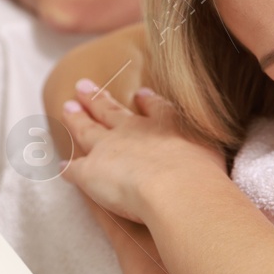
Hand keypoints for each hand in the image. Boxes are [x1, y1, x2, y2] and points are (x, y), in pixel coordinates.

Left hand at [58, 80, 226, 225]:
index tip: (140, 94)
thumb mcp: (211, 151)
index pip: (153, 108)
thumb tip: (204, 150)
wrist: (176, 188)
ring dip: (77, 119)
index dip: (146, 101)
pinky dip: (68, 168)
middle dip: (97, 98)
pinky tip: (62, 166)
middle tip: (83, 86)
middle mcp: (133, 131)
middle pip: (110, 111)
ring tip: (67, 107)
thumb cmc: (201, 172)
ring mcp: (108, 149)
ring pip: (87, 130)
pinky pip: (75, 169)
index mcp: (164, 124)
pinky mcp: (90, 172)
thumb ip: (204, 147)